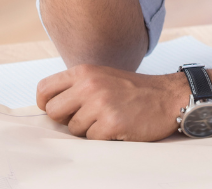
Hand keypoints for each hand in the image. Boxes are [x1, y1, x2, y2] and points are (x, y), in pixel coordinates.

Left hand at [36, 64, 187, 140]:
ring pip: (74, 129)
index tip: (56, 112)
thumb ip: (77, 87)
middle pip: (53, 112)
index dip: (45, 104)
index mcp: (84, 72)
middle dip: (66, 120)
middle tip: (86, 119)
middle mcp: (89, 85)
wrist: (167, 96)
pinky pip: (92, 140)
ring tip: (108, 120)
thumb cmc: (133, 90)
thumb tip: (51, 107)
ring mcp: (100, 104)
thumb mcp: (102, 77)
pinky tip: (118, 128)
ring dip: (89, 130)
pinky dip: (103, 139)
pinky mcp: (112, 123)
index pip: (45, 88)